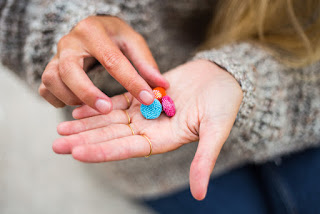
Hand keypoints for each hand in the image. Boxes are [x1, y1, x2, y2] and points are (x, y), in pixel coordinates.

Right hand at [38, 16, 168, 112]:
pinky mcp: (50, 69)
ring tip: (93, 106)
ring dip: (71, 98)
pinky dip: (57, 100)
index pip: (112, 60)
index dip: (131, 81)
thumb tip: (161, 85)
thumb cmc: (114, 36)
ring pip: (52, 79)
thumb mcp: (132, 41)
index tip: (148, 99)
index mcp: (93, 31)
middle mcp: (70, 43)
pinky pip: (44, 88)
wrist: (91, 29)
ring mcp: (56, 56)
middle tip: (107, 109)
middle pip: (69, 70)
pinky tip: (76, 104)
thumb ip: (145, 63)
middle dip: (88, 93)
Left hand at [53, 60, 242, 199]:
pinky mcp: (143, 94)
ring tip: (62, 128)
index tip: (77, 152)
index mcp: (164, 140)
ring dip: (87, 124)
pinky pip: (117, 101)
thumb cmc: (224, 103)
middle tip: (57, 144)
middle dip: (85, 140)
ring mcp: (146, 112)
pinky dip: (98, 105)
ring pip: (110, 119)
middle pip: (113, 136)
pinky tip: (79, 109)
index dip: (104, 151)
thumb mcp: (216, 131)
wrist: (223, 78)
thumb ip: (204, 160)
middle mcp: (151, 129)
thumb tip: (201, 195)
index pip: (128, 149)